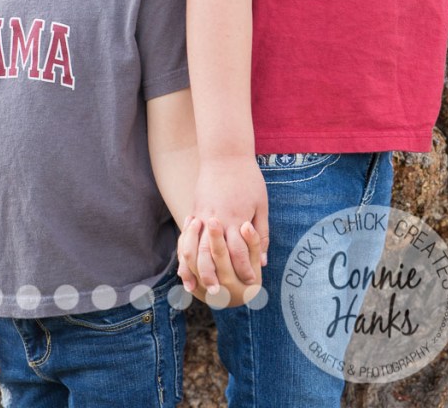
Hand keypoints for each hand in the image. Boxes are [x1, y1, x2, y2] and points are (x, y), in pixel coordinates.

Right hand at [178, 155, 268, 293]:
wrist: (225, 153)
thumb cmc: (248, 178)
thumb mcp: (261, 204)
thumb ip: (261, 233)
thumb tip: (263, 260)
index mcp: (236, 217)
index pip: (239, 250)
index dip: (244, 269)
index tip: (249, 284)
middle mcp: (216, 218)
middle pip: (212, 253)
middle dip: (215, 275)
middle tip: (219, 294)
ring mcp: (202, 214)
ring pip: (194, 246)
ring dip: (194, 268)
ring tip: (195, 287)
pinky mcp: (194, 210)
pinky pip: (186, 236)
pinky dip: (184, 253)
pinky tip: (183, 267)